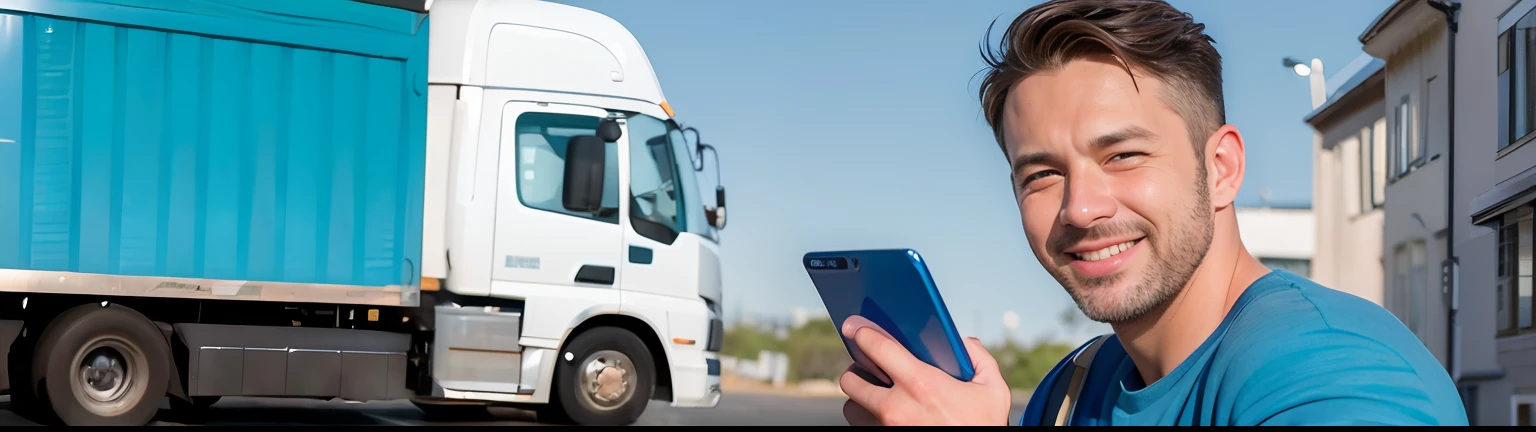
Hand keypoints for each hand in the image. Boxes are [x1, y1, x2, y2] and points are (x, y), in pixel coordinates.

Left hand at [838, 320, 1012, 425]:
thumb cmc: (983, 428)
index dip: (862, 333)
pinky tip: (884, 416)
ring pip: (851, 407)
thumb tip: (964, 343)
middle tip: (868, 368)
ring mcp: (886, 429)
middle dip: (857, 371)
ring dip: (860, 399)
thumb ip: (980, 359)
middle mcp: (897, 408)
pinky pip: (861, 427)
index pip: (877, 348)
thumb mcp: (993, 392)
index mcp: (922, 384)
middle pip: (852, 380)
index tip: (856, 328)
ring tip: (875, 395)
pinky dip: (868, 420)